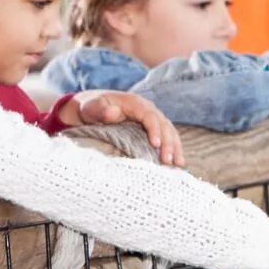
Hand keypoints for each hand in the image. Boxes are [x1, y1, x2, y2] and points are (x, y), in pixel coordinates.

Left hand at [61, 91, 183, 167]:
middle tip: (168, 161)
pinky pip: (167, 138)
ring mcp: (152, 118)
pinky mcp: (153, 128)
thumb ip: (98, 109)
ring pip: (169, 132)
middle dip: (168, 143)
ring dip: (175, 148)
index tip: (155, 145)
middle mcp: (147, 109)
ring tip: (178, 165)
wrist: (92, 108)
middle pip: (164, 125)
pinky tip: (177, 164)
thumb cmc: (90, 108)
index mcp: (135, 103)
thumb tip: (113, 112)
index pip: (150, 116)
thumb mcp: (90, 107)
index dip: (154, 129)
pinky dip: (173, 149)